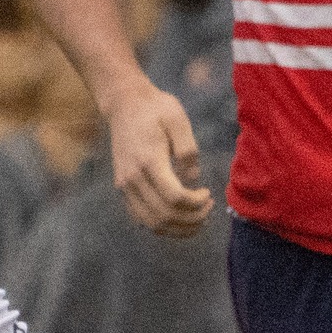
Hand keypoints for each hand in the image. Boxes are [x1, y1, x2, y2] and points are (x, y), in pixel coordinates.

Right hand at [102, 78, 212, 236]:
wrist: (124, 104)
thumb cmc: (155, 109)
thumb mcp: (178, 119)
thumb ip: (188, 150)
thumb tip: (193, 178)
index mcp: (148, 161)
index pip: (174, 197)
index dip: (196, 203)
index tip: (208, 193)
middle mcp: (133, 178)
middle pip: (164, 215)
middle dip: (191, 219)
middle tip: (209, 208)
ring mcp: (124, 185)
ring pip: (151, 223)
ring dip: (177, 228)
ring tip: (197, 219)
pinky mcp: (122, 188)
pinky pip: (141, 218)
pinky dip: (162, 225)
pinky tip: (179, 217)